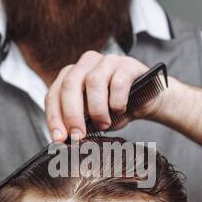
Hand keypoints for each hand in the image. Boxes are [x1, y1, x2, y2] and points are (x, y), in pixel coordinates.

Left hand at [44, 51, 169, 142]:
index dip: (54, 117)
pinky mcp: (128, 64)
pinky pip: (118, 82)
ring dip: (97, 109)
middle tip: (78, 135)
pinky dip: (117, 101)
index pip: (54, 94)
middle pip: (70, 84)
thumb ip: (78, 124)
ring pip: (94, 82)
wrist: (147, 102)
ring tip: (104, 124)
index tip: (60, 138)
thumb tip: (66, 140)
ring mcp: (107, 61)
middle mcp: (86, 64)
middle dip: (72, 114)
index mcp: (71, 76)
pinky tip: (120, 110)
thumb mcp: (92, 120)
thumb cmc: (115, 110)